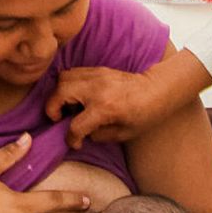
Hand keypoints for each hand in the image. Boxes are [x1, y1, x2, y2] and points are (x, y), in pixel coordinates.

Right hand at [45, 50, 211, 149]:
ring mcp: (96, 76)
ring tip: (67, 106)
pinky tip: (76, 96)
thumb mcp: (123, 134)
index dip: (71, 138)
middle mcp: (96, 89)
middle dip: (52, 109)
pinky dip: (68, 85)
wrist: (158, 89)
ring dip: (58, 94)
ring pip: (62, 78)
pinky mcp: (97, 70)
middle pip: (59, 93)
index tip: (76, 142)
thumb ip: (98, 135)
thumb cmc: (144, 114)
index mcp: (105, 108)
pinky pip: (73, 73)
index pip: (76, 126)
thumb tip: (82, 133)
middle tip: (59, 119)